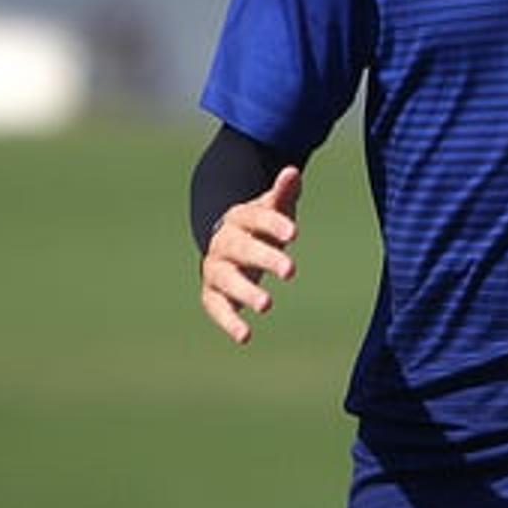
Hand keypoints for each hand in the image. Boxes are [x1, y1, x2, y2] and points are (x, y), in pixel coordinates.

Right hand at [199, 166, 301, 344]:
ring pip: (225, 279)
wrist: (229, 241)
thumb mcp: (272, 208)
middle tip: (292, 270)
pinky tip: (246, 336)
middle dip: (264, 258)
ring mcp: (215, 268)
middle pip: (240, 248)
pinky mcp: (212, 292)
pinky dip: (228, 321)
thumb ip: (283, 193)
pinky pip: (216, 307)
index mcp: (238, 217)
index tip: (294, 233)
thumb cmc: (259, 225)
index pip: (254, 217)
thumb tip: (293, 171)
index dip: (273, 224)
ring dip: (244, 291)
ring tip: (268, 304)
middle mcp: (223, 242)